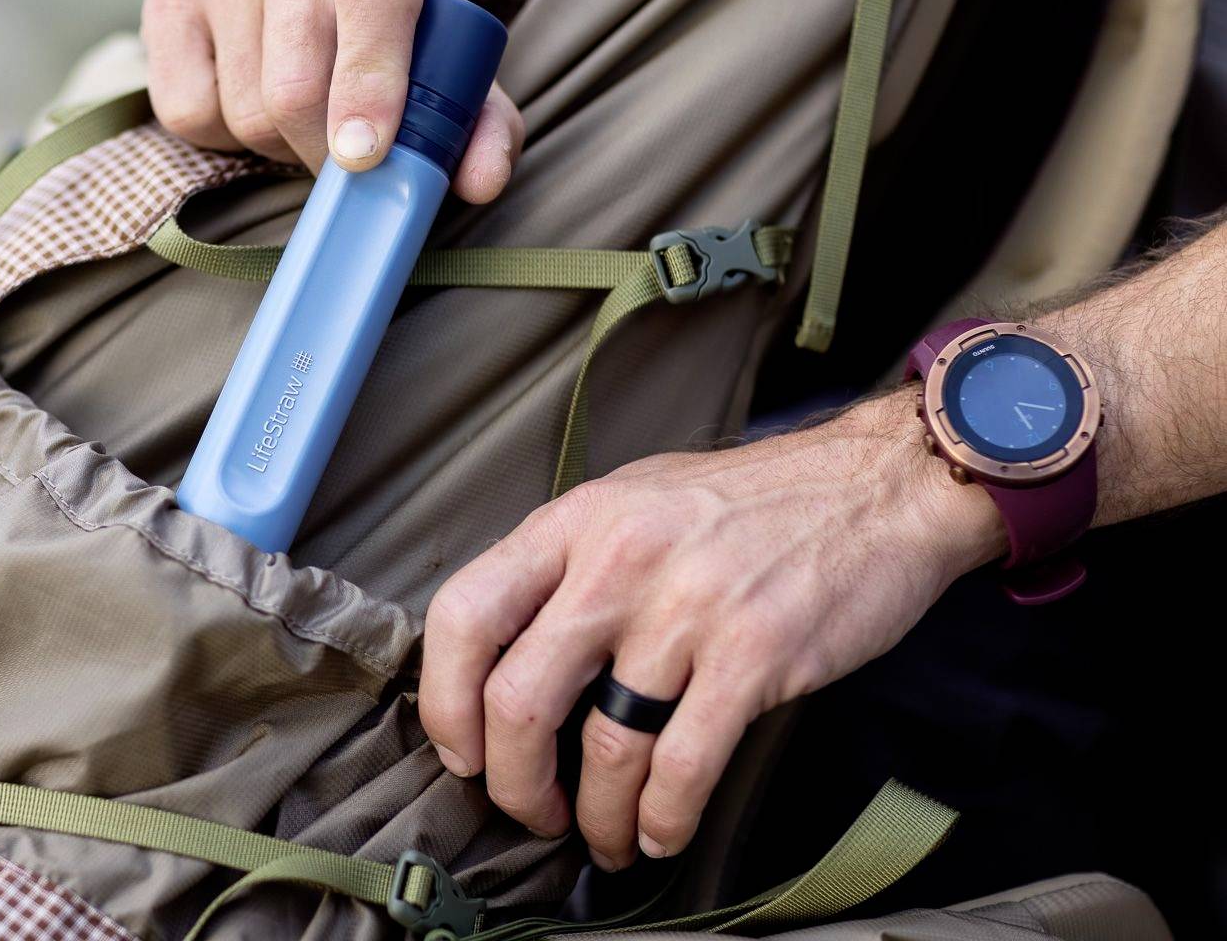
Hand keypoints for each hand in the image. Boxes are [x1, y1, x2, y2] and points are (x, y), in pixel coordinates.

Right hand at [140, 0, 523, 202]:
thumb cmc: (390, 11)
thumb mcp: (449, 48)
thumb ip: (480, 120)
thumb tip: (479, 182)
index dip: (369, 84)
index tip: (364, 156)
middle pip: (295, 87)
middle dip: (324, 154)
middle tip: (348, 162)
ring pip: (243, 110)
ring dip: (278, 146)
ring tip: (302, 117)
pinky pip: (188, 111)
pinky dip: (224, 134)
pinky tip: (248, 99)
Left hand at [419, 390, 1007, 868]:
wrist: (877, 486)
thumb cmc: (749, 503)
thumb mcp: (634, 501)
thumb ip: (567, 565)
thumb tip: (505, 658)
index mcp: (574, 521)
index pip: (463, 613)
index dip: (444, 700)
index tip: (461, 750)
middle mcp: (617, 560)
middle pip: (518, 699)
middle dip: (513, 782)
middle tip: (531, 811)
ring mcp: (686, 608)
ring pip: (603, 748)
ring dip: (596, 816)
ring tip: (605, 836)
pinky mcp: (754, 656)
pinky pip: (683, 766)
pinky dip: (662, 818)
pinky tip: (660, 831)